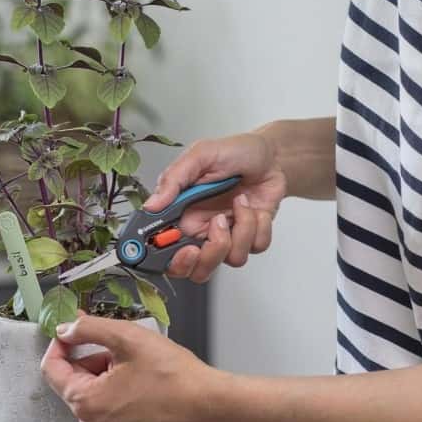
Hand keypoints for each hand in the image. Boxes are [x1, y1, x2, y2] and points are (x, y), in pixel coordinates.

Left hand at [40, 314, 225, 421]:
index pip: (52, 370)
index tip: (74, 331)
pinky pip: (111, 418)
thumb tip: (64, 330)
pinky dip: (120, 401)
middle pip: (76, 385)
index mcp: (86, 402)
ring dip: (107, 381)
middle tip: (121, 350)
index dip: (61, 345)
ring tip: (137, 371)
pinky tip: (144, 391)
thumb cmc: (172, 373)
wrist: (208, 404)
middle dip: (92, 363)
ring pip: (95, 401)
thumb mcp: (127, 337)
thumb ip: (88, 329)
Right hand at [144, 131, 285, 281]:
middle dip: (209, 257)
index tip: (183, 249)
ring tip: (241, 202)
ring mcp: (227, 235)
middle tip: (217, 226)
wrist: (271, 155)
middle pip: (196, 270)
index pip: (164, 250)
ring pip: (231, 259)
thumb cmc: (234, 151)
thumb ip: (174, 179)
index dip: (169, 259)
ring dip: (241, 229)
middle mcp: (202, 230)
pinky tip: (254, 206)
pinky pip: (255, 247)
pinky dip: (259, 225)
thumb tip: (151, 205)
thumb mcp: (200, 155)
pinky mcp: (251, 236)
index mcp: (181, 214)